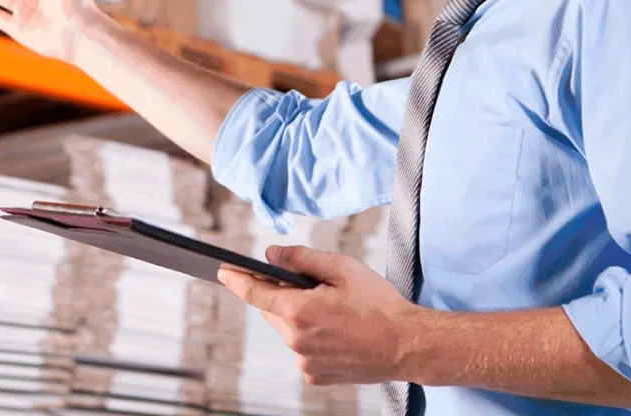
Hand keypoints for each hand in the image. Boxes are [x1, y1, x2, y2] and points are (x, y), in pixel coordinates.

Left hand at [218, 245, 419, 385]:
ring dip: (299, 317)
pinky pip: (301, 349)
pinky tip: (336, 331)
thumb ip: (300, 259)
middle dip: (282, 295)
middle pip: (272, 310)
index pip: (254, 293)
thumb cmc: (379, 304)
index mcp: (299, 311)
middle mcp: (296, 340)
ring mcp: (304, 361)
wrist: (407, 345)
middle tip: (312, 286)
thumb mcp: (341, 268)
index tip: (223, 271)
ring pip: (287, 330)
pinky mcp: (315, 375)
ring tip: (333, 311)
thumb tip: (272, 255)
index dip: (236, 280)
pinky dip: (310, 337)